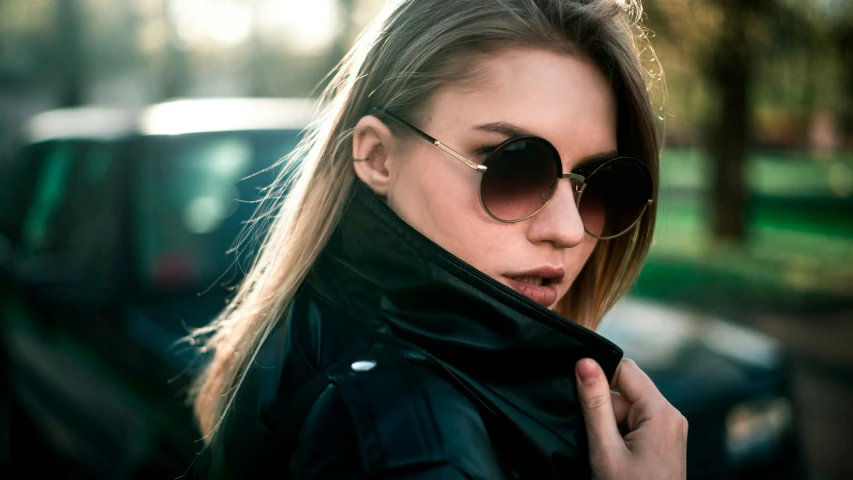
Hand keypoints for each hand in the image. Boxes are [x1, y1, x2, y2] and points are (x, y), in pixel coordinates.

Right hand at [575, 358, 687, 479]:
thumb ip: (594, 403)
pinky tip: (616, 456)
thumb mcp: (605, 449)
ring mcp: (669, 429)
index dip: (598, 376)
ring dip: (609, 425)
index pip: (624, 369)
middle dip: (603, 409)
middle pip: (625, 390)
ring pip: (626, 408)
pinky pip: (634, 423)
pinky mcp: (664, 440)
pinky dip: (618, 434)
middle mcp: (671, 415)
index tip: (578, 396)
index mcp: (662, 412)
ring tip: (608, 455)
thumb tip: (585, 362)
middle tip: (598, 441)